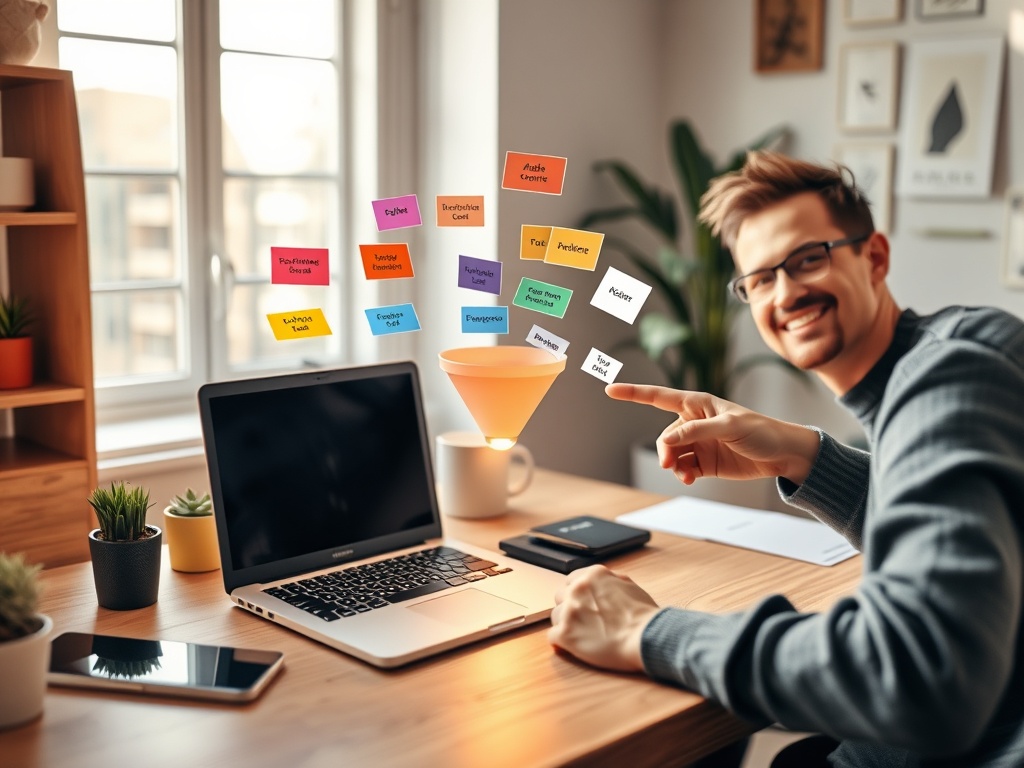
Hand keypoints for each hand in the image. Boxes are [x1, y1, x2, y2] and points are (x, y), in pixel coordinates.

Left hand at [548, 565, 660, 671]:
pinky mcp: (565, 633)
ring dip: (566, 624)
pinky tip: (573, 646)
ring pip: (556, 616)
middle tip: (583, 620)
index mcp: (593, 575)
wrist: (646, 637)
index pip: (572, 580)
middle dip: (570, 607)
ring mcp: (569, 611)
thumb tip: (601, 583)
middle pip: (560, 596)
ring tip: (582, 635)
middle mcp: (578, 589)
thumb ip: (609, 581)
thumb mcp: (628, 585)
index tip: (584, 604)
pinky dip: (562, 642)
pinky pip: (553, 636)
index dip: (578, 594)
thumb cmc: (644, 615)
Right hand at [606, 383, 818, 485]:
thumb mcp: (729, 427)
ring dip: (674, 465)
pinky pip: (683, 468)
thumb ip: (695, 432)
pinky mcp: (705, 462)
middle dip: (664, 451)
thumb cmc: (760, 431)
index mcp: (697, 404)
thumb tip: (667, 441)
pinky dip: (683, 474)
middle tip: (669, 464)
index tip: (610, 390)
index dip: (633, 393)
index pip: (659, 397)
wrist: (783, 454)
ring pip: (671, 455)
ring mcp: (698, 443)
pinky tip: (690, 479)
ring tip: (685, 475)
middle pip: (664, 436)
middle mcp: (694, 422)